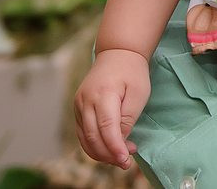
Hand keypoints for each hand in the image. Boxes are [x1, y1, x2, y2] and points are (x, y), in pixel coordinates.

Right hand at [74, 47, 149, 169]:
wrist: (117, 53)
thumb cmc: (132, 72)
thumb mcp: (139, 93)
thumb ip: (128, 118)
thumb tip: (120, 142)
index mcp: (103, 93)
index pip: (106, 127)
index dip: (115, 147)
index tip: (126, 160)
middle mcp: (85, 100)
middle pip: (93, 136)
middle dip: (109, 154)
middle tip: (126, 162)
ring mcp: (79, 105)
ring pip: (85, 138)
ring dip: (101, 153)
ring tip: (121, 156)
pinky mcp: (78, 108)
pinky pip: (83, 133)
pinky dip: (94, 145)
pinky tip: (110, 148)